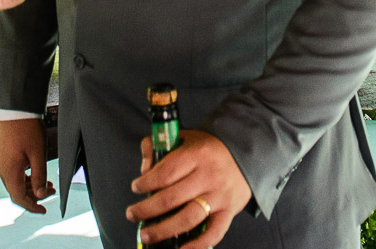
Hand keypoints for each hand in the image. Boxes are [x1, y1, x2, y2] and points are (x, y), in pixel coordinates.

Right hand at [0, 117, 55, 213]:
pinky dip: (24, 178)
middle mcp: (1, 168)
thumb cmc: (27, 129)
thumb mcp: (38, 154)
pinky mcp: (2, 156)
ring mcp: (0, 162)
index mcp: (9, 170)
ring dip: (30, 187)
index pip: (19, 198)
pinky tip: (36, 174)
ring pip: (14, 183)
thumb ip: (40, 177)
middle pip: (16, 192)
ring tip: (47, 183)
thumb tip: (41, 196)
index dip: (32, 206)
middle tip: (52, 191)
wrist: (15, 110)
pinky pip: (12, 174)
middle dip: (34, 196)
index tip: (44, 210)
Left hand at [126, 130, 250, 248]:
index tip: (136, 188)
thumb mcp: (183, 137)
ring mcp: (219, 196)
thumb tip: (145, 170)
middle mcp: (208, 176)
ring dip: (164, 229)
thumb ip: (157, 146)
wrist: (244, 155)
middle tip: (132, 214)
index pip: (165, 172)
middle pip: (172, 198)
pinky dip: (198, 245)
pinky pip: (214, 232)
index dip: (147, 183)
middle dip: (146, 209)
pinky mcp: (229, 211)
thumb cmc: (206, 149)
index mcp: (195, 155)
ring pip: (188, 218)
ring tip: (146, 234)